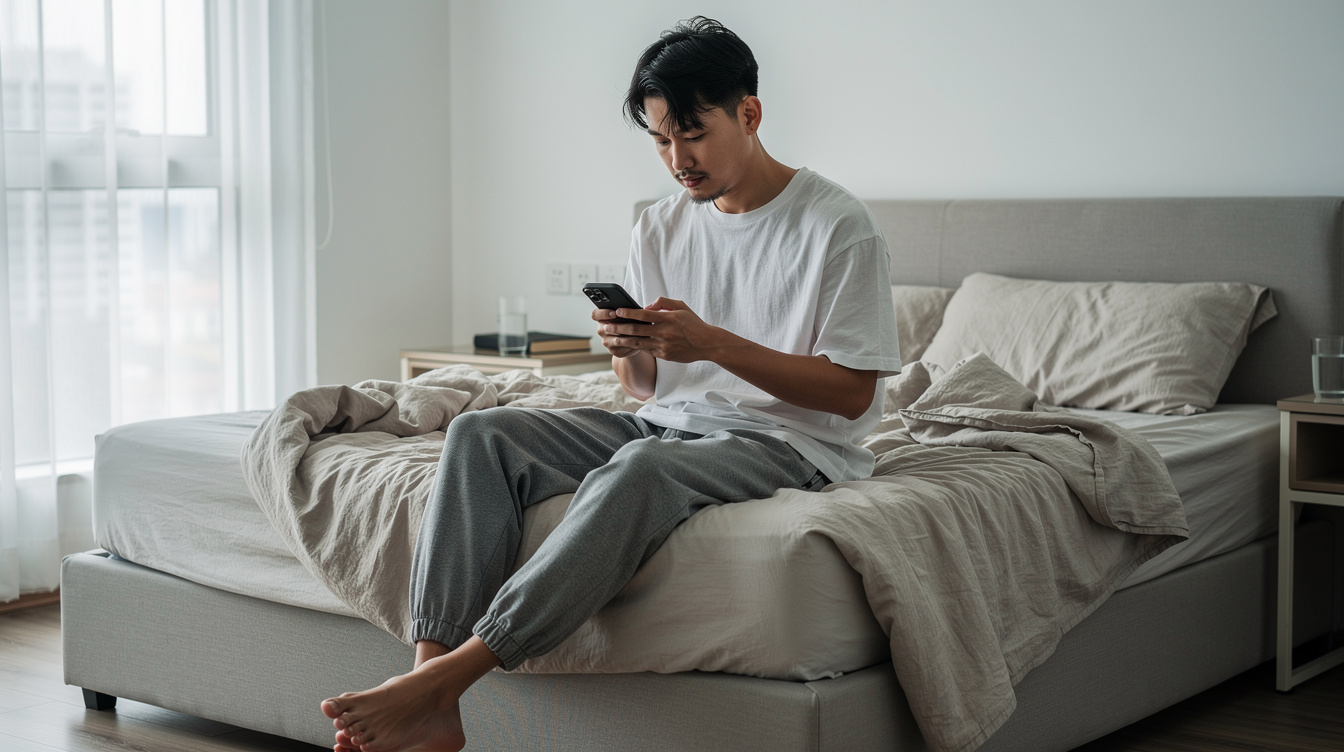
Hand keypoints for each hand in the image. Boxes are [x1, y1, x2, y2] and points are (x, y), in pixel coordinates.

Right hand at [592, 306, 647, 357]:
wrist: (634, 339)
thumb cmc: (630, 322)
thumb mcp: (627, 314)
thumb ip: (627, 310)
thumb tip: (639, 309)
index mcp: (601, 318)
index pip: (595, 314)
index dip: (603, 313)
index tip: (614, 313)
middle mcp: (601, 330)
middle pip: (603, 328)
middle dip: (616, 325)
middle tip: (628, 323)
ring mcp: (606, 342)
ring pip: (616, 339)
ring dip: (627, 335)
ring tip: (638, 330)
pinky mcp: (614, 351)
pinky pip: (623, 347)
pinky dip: (632, 343)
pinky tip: (640, 339)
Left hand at [597, 297, 731, 362]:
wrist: (706, 344)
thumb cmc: (693, 323)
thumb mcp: (681, 306)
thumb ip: (663, 303)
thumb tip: (647, 306)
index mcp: (667, 318)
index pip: (643, 315)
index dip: (628, 313)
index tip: (617, 311)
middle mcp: (664, 332)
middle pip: (636, 330)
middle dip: (619, 328)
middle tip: (607, 326)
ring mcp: (663, 346)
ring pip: (638, 343)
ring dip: (623, 341)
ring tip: (611, 339)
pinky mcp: (664, 355)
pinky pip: (647, 350)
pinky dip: (636, 347)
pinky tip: (626, 345)